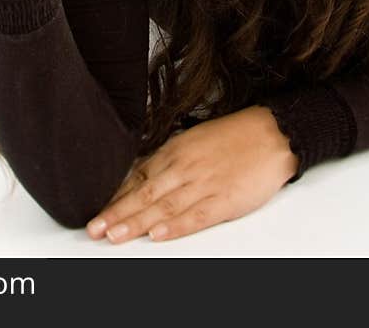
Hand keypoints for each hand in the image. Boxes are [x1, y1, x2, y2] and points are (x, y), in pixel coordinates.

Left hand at [86, 106, 297, 244]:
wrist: (273, 133)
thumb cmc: (235, 136)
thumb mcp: (194, 140)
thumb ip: (169, 159)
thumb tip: (142, 174)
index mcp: (176, 151)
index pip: (138, 177)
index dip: (116, 197)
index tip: (97, 211)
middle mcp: (184, 167)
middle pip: (144, 193)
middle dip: (117, 213)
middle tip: (95, 228)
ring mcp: (203, 183)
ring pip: (163, 206)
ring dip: (136, 222)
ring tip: (115, 235)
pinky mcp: (224, 199)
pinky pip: (195, 216)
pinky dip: (175, 226)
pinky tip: (158, 234)